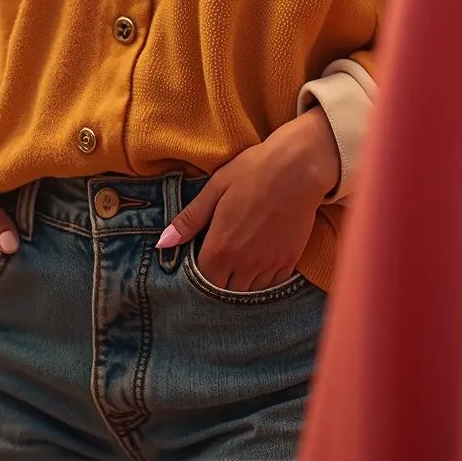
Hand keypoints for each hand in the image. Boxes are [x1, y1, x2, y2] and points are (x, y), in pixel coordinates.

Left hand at [156, 108, 340, 291]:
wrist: (299, 167)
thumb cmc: (253, 171)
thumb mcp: (215, 188)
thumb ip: (189, 219)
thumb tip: (162, 243)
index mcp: (221, 246)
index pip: (202, 280)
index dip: (198, 273)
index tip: (200, 259)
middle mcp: (244, 263)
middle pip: (225, 291)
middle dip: (219, 280)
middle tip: (219, 260)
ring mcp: (268, 265)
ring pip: (248, 292)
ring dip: (240, 283)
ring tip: (238, 261)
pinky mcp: (289, 261)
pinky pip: (271, 285)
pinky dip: (262, 280)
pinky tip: (259, 261)